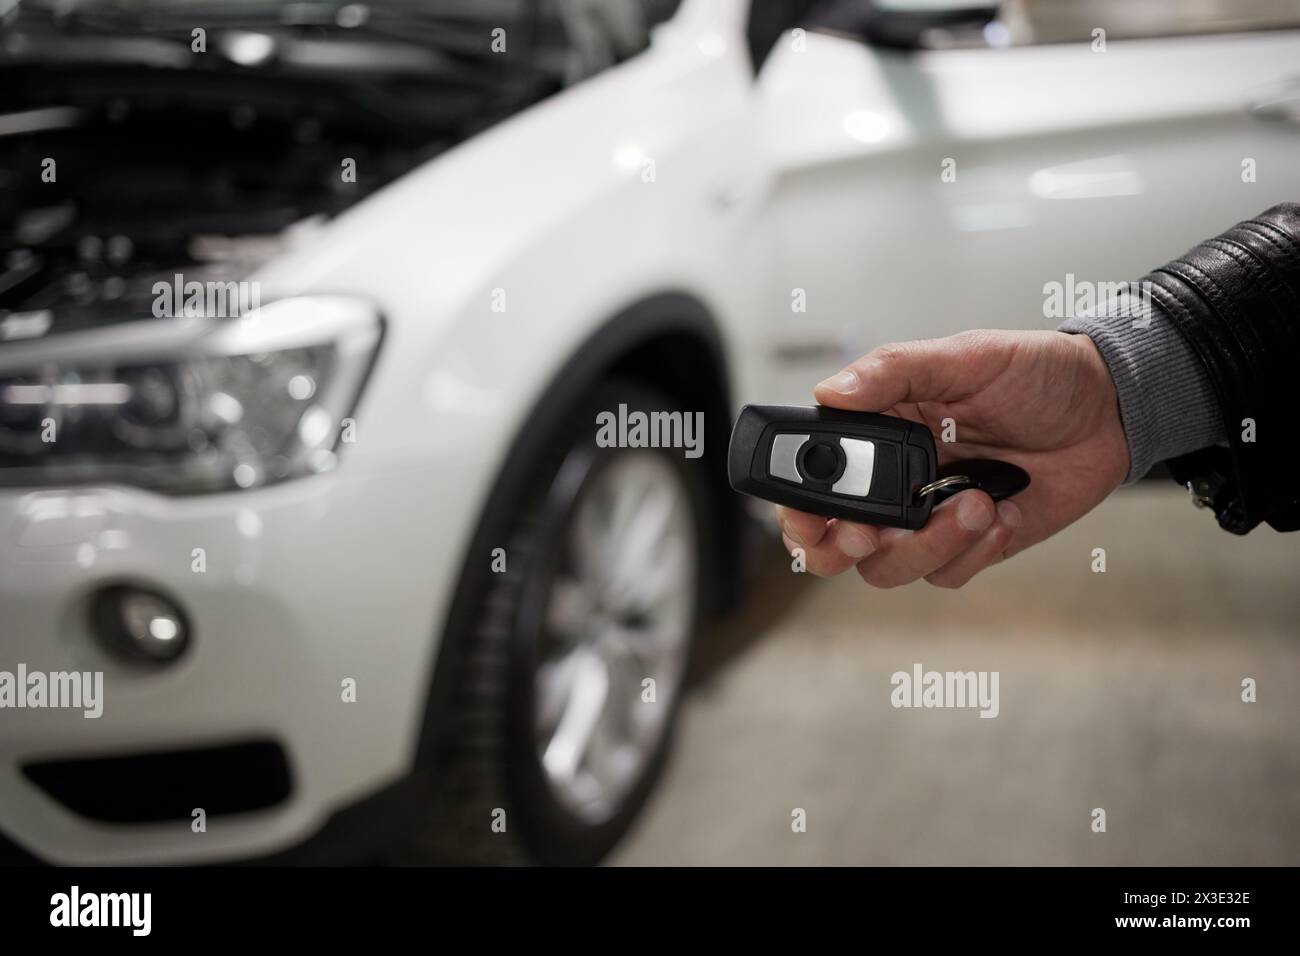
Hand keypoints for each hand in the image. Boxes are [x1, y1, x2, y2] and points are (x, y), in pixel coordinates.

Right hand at [777, 329, 1129, 587]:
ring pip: (890, 567)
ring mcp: (931, 518)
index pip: (815, 481)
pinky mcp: (972, 543)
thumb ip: (892, 372)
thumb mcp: (965, 357)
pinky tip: (1002, 511)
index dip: (799, 510)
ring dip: (928, 545)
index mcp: (879, 432)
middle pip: (837, 543)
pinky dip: (973, 551)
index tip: (809, 520)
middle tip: (873, 533)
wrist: (1112, 409)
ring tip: (976, 503)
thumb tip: (830, 392)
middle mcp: (895, 481)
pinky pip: (947, 574)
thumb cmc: (1038, 373)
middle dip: (846, 548)